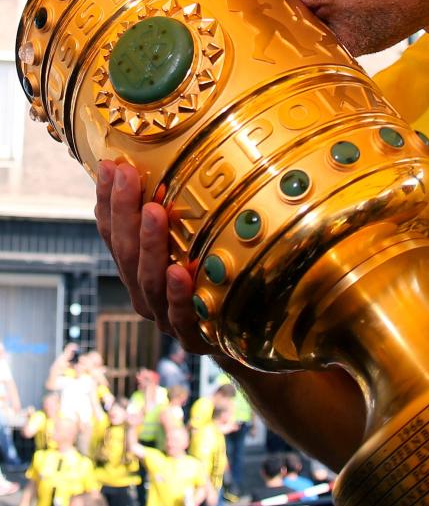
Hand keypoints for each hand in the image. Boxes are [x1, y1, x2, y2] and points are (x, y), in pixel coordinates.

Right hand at [95, 160, 211, 355]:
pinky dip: (178, 294)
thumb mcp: (189, 251)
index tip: (111, 166)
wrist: (242, 338)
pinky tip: (179, 271)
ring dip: (151, 244)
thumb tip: (166, 171)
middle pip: (127, 253)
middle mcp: (146, 293)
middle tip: (129, 176)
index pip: (114, 234)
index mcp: (137, 271)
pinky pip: (182, 315)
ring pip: (150, 280)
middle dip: (125, 211)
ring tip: (153, 211)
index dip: (109, 201)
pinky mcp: (193, 336)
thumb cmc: (210, 286)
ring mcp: (166, 317)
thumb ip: (172, 224)